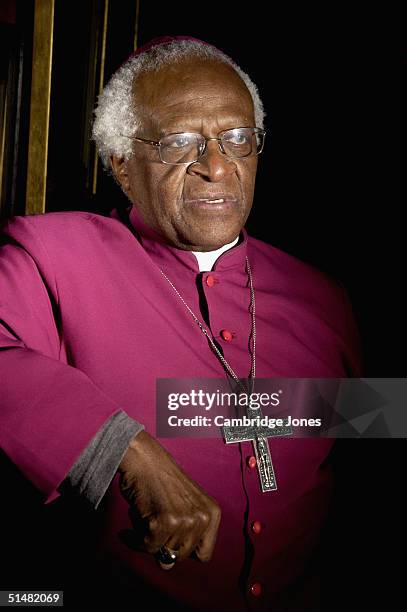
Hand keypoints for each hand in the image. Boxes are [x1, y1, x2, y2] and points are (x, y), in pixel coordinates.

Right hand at [118, 431, 220, 568]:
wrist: (145, 458)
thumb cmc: (162, 479)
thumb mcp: (186, 504)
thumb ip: (184, 534)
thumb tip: (167, 565)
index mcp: (212, 513)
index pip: (204, 554)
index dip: (186, 549)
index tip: (173, 538)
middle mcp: (202, 518)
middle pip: (183, 556)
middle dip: (166, 544)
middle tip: (155, 525)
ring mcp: (184, 520)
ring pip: (164, 553)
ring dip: (150, 540)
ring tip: (146, 519)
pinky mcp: (163, 522)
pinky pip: (147, 546)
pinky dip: (136, 539)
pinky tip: (133, 525)